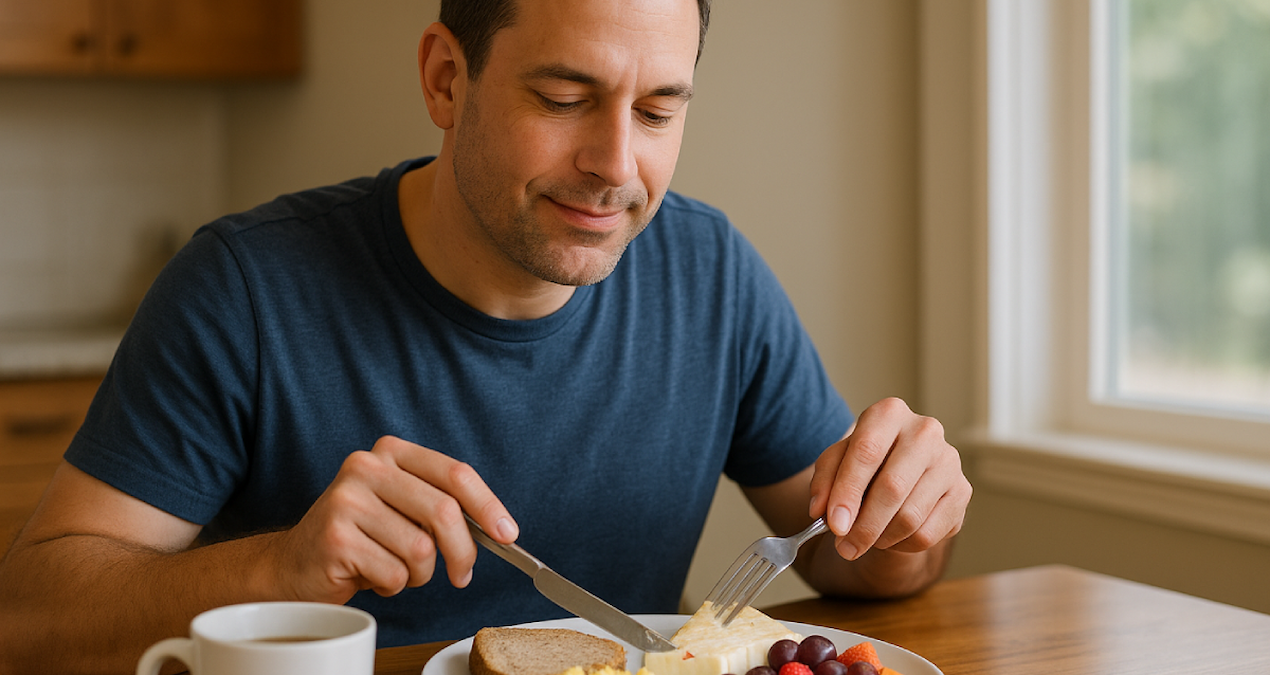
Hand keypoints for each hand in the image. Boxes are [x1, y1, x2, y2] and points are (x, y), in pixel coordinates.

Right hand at [266, 435, 515, 602]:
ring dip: (417, 573)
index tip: (507, 533)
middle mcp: (367, 467)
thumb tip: (497, 529)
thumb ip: (439, 507)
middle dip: (463, 551)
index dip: (488, 505)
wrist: (295, 565)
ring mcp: (348, 500)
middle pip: (444, 510)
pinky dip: (392, 585)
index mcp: (391, 452)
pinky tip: (370, 575)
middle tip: (462, 575)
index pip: (455, 473)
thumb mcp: (402, 509)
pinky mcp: (336, 537)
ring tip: (393, 568)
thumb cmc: (361, 538)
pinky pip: (394, 573)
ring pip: (421, 549)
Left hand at [807, 398, 969, 560]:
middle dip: (864, 525)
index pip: (867, 452)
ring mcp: (949, 461)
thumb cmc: (865, 463)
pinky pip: (928, 534)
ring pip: (911, 517)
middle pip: (893, 487)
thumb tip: (821, 511)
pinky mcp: (962, 492)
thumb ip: (824, 482)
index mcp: (889, 413)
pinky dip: (902, 544)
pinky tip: (891, 536)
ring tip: (866, 538)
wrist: (901, 472)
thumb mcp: (836, 463)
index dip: (848, 492)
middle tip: (845, 548)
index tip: (834, 524)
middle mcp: (925, 431)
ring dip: (881, 538)